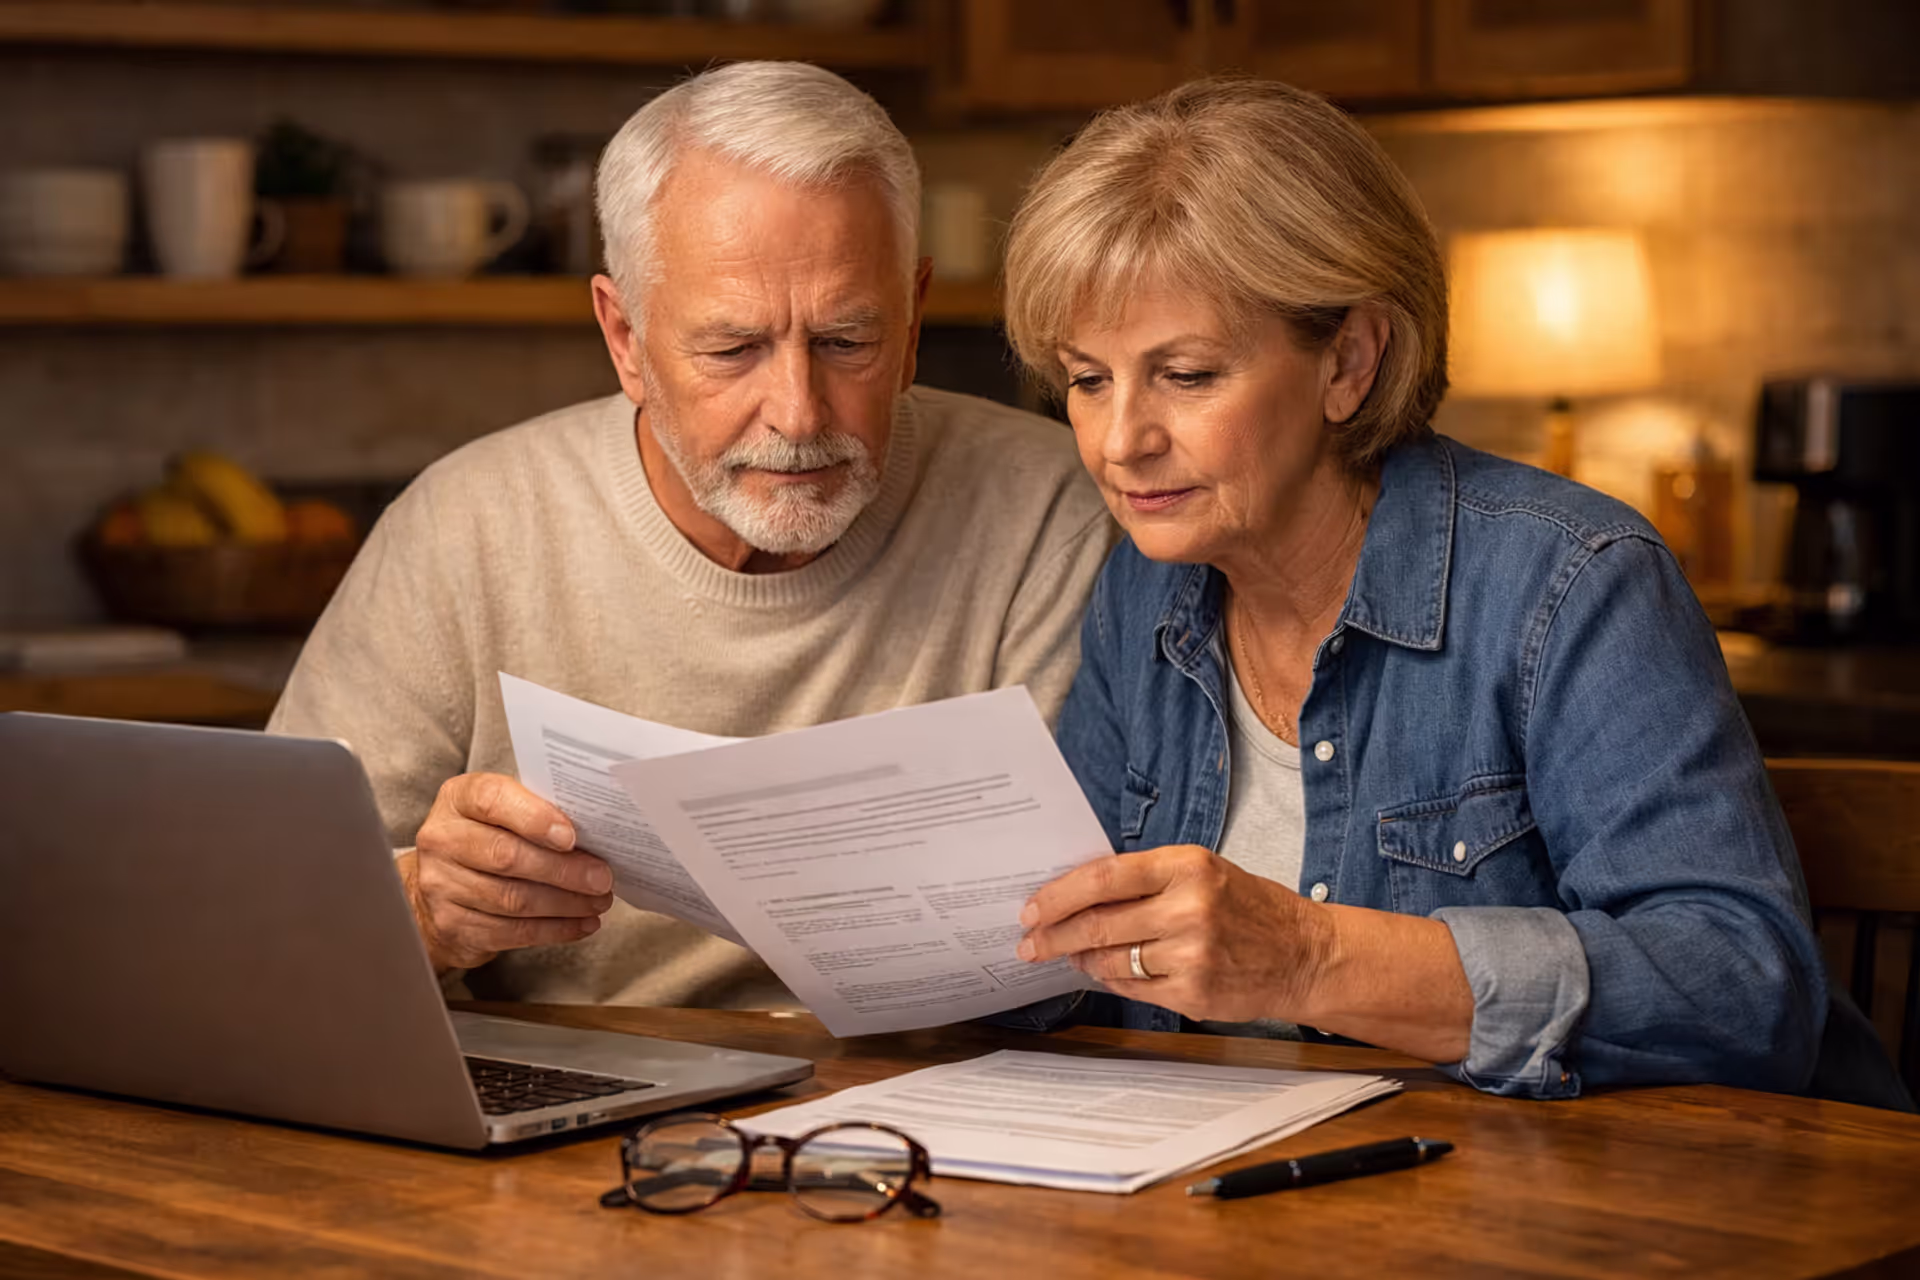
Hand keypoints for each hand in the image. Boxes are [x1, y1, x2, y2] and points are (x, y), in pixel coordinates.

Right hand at [402, 772, 613, 972]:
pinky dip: (553, 930)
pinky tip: (580, 924)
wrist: (441, 884)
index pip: (493, 801)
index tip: (571, 836)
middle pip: (507, 856)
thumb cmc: (487, 836)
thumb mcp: (504, 810)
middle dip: (563, 870)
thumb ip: (539, 812)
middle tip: (601, 878)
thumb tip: (595, 834)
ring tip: (598, 902)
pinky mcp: (451, 925)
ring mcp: (440, 885)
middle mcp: (442, 839)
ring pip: (512, 899)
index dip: (534, 818)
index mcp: (458, 799)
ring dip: (565, 904)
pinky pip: (510, 932)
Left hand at [1016, 845, 1333, 1024]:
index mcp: (1187, 867)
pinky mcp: (1193, 994)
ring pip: (1109, 960)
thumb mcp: (1203, 871)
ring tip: (1071, 955)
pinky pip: (1132, 988)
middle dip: (1053, 936)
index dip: (1058, 895)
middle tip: (1030, 943)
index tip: (1032, 908)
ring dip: (1081, 959)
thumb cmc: (1248, 907)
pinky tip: (1107, 972)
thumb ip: (1145, 879)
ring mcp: (1192, 955)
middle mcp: (1189, 908)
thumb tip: (1077, 894)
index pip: (1103, 878)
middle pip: (1097, 924)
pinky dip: (1112, 981)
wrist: (1304, 954)